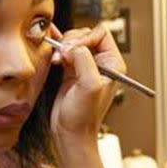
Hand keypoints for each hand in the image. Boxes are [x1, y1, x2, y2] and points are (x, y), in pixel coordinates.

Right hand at [49, 23, 126, 146]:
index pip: (101, 34)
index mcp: (113, 64)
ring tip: (57, 60)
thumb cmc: (84, 117)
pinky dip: (57, 52)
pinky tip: (53, 57)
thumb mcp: (89, 86)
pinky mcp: (71, 71)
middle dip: (72, 41)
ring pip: (74, 41)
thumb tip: (74, 45)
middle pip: (86, 35)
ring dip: (63, 47)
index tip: (73, 49)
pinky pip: (65, 52)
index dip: (85, 38)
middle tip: (63, 54)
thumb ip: (84, 60)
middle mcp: (101, 63)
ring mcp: (86, 66)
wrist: (71, 133)